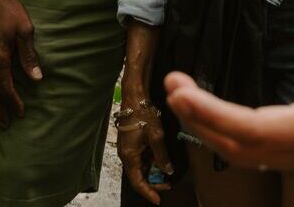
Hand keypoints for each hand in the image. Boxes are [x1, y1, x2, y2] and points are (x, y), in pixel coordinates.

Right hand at [117, 77, 173, 203]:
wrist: (135, 97)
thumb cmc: (142, 113)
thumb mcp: (156, 136)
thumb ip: (162, 156)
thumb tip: (167, 170)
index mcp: (129, 156)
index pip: (137, 183)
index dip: (148, 193)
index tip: (158, 199)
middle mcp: (126, 155)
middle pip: (138, 177)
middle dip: (152, 182)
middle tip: (167, 183)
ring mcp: (127, 149)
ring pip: (140, 168)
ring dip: (152, 170)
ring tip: (165, 170)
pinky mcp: (131, 143)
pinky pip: (140, 158)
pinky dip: (150, 161)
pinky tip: (159, 158)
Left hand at [163, 1, 293, 171]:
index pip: (253, 129)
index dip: (212, 113)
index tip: (182, 91)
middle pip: (240, 146)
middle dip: (200, 121)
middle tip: (171, 88)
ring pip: (248, 153)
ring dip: (212, 129)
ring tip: (185, 99)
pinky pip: (262, 151)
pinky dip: (234, 136)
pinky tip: (219, 118)